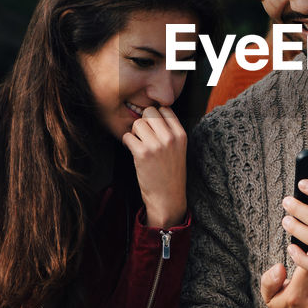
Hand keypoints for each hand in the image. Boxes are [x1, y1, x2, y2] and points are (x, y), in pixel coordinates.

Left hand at [122, 106, 186, 228]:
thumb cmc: (170, 174)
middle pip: (149, 112)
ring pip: (137, 123)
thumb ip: (170, 131)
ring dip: (134, 132)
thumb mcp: (179, 149)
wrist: (167, 198)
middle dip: (143, 122)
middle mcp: (170, 137)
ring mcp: (156, 145)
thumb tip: (152, 114)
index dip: (155, 116)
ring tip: (139, 144)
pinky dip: (127, 142)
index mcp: (181, 134)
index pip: (165, 109)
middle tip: (143, 136)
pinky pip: (127, 136)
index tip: (153, 128)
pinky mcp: (143, 154)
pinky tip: (133, 151)